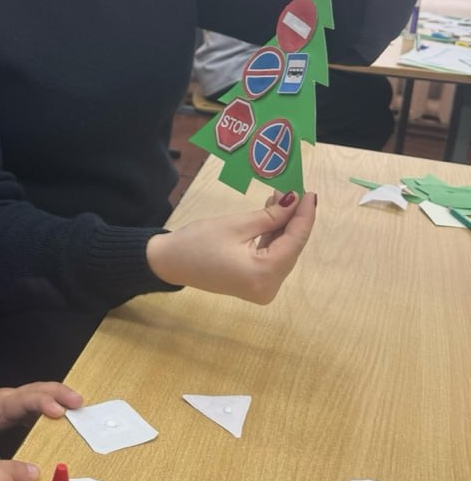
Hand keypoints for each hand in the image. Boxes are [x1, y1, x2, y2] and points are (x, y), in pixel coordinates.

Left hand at [0, 382, 82, 468]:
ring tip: (81, 407)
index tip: (58, 411)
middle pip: (38, 388)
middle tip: (79, 404)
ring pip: (42, 390)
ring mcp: (17, 400)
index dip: (41, 403)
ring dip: (61, 395)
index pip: (22, 400)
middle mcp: (10, 398)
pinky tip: (70, 414)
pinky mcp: (22, 406)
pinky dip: (56, 402)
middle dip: (59, 394)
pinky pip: (41, 400)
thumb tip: (14, 479)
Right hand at [145, 189, 315, 303]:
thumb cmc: (198, 242)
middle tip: (295, 191)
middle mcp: (268, 288)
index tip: (310, 193)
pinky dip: (273, 238)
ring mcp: (263, 289)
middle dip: (294, 220)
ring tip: (280, 199)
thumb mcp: (237, 225)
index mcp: (263, 275)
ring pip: (283, 252)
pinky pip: (272, 258)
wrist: (170, 262)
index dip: (304, 216)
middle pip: (291, 249)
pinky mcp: (256, 285)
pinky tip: (272, 218)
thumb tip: (295, 200)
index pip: (295, 241)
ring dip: (283, 227)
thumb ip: (271, 216)